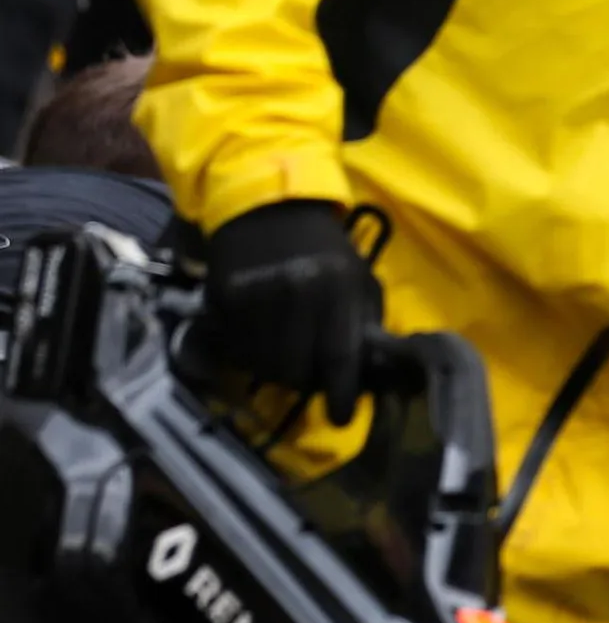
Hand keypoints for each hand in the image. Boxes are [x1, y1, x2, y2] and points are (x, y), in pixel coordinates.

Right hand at [196, 200, 382, 414]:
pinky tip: (261, 339)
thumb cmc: (326, 250)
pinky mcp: (222, 294)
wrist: (269, 206)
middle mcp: (293, 291)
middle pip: (295, 369)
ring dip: (276, 370)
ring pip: (262, 364)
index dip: (339, 394)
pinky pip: (236, 347)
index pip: (339, 356)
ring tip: (286, 355)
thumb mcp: (360, 280)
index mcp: (336, 287)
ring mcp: (254, 293)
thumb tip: (373, 376)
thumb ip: (368, 326)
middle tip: (310, 377)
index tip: (339, 416)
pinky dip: (249, 354)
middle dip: (305, 382)